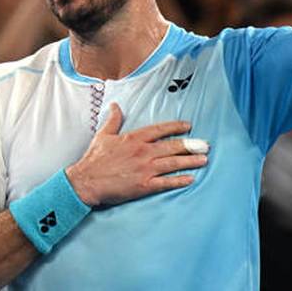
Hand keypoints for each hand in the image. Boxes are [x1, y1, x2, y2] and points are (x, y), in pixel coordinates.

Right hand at [64, 104, 207, 206]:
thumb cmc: (94, 159)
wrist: (86, 181)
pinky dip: (179, 180)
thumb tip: (116, 105)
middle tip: (205, 145)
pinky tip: (190, 179)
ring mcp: (144, 169)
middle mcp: (143, 152)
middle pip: (172, 146)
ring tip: (204, 160)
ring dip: (190, 161)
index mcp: (134, 138)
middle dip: (190, 145)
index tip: (188, 125)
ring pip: (173, 163)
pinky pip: (166, 182)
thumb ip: (114, 120)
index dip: (175, 127)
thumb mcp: (103, 135)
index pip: (160, 129)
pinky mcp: (143, 185)